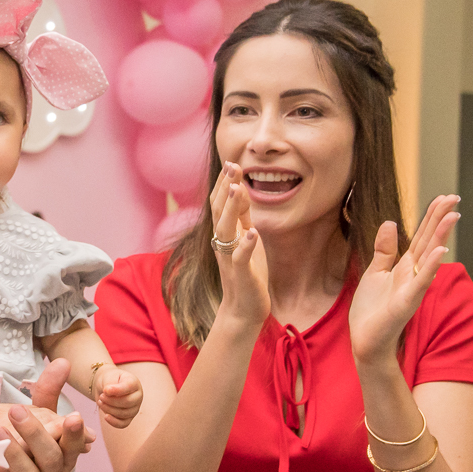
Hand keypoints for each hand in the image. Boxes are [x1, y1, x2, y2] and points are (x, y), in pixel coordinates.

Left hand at [0, 359, 92, 471]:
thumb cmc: (27, 447)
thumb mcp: (39, 418)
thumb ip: (49, 392)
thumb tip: (63, 362)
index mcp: (64, 454)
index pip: (74, 444)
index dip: (75, 433)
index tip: (72, 417)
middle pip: (51, 458)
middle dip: (36, 434)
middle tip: (16, 410)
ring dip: (14, 454)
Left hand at [94, 366, 142, 428]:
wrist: (106, 387)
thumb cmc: (110, 380)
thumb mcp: (109, 377)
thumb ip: (110, 384)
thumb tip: (107, 392)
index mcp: (134, 383)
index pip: (129, 387)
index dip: (117, 390)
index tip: (105, 390)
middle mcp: (137, 396)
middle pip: (128, 402)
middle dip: (111, 401)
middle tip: (101, 396)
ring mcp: (134, 408)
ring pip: (124, 414)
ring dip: (109, 409)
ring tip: (101, 402)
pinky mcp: (128, 418)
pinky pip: (123, 424)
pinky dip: (114, 422)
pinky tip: (106, 416)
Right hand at [211, 161, 268, 327]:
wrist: (244, 308)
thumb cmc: (247, 272)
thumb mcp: (245, 238)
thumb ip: (241, 217)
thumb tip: (239, 190)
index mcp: (224, 234)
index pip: (220, 204)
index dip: (224, 183)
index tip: (231, 162)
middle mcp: (222, 243)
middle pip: (219, 211)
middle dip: (224, 188)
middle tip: (231, 166)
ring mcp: (230, 258)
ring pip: (225, 230)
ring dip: (230, 209)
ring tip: (236, 189)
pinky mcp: (241, 274)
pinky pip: (241, 258)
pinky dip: (246, 244)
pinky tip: (253, 232)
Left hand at [349, 194, 458, 366]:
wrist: (365, 339)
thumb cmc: (372, 309)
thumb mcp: (374, 272)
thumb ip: (384, 250)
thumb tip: (390, 222)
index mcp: (404, 266)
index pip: (420, 236)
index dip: (431, 217)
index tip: (443, 198)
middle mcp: (412, 273)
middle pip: (428, 241)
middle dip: (440, 219)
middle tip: (455, 197)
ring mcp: (412, 286)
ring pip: (428, 256)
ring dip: (440, 236)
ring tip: (453, 215)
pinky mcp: (407, 301)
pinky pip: (421, 280)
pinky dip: (431, 266)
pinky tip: (440, 251)